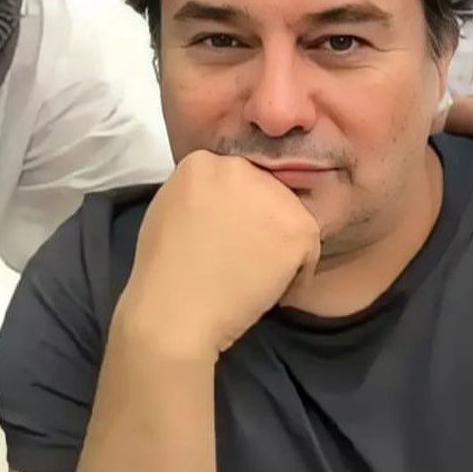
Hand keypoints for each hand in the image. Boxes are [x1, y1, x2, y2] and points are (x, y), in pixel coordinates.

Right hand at [117, 150, 320, 358]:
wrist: (175, 310)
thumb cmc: (163, 270)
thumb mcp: (170, 207)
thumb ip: (201, 192)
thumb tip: (227, 200)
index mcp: (203, 161)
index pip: (236, 177)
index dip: (235, 209)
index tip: (227, 236)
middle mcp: (240, 168)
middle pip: (266, 191)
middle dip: (261, 222)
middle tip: (244, 256)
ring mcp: (272, 195)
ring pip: (291, 217)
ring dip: (281, 245)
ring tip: (255, 274)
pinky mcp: (299, 226)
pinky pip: (309, 249)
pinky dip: (297, 273)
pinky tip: (270, 288)